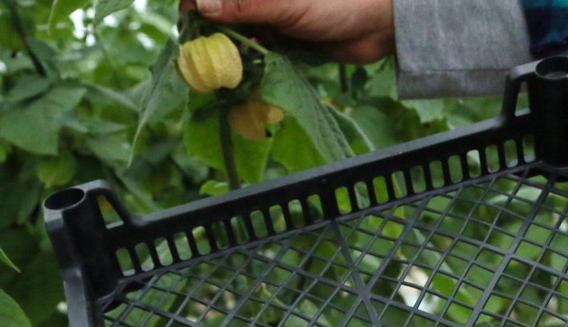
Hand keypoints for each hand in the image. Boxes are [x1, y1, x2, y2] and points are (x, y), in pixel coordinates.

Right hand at [181, 0, 394, 62]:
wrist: (378, 25)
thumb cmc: (337, 4)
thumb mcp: (287, 5)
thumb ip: (245, 4)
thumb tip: (201, 4)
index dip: (194, 7)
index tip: (189, 29)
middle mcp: (258, 0)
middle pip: (219, 15)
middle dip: (209, 37)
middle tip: (204, 62)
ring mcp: (269, 17)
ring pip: (235, 36)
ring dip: (228, 55)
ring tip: (225, 74)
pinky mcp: (280, 40)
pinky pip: (255, 53)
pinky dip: (248, 65)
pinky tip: (245, 78)